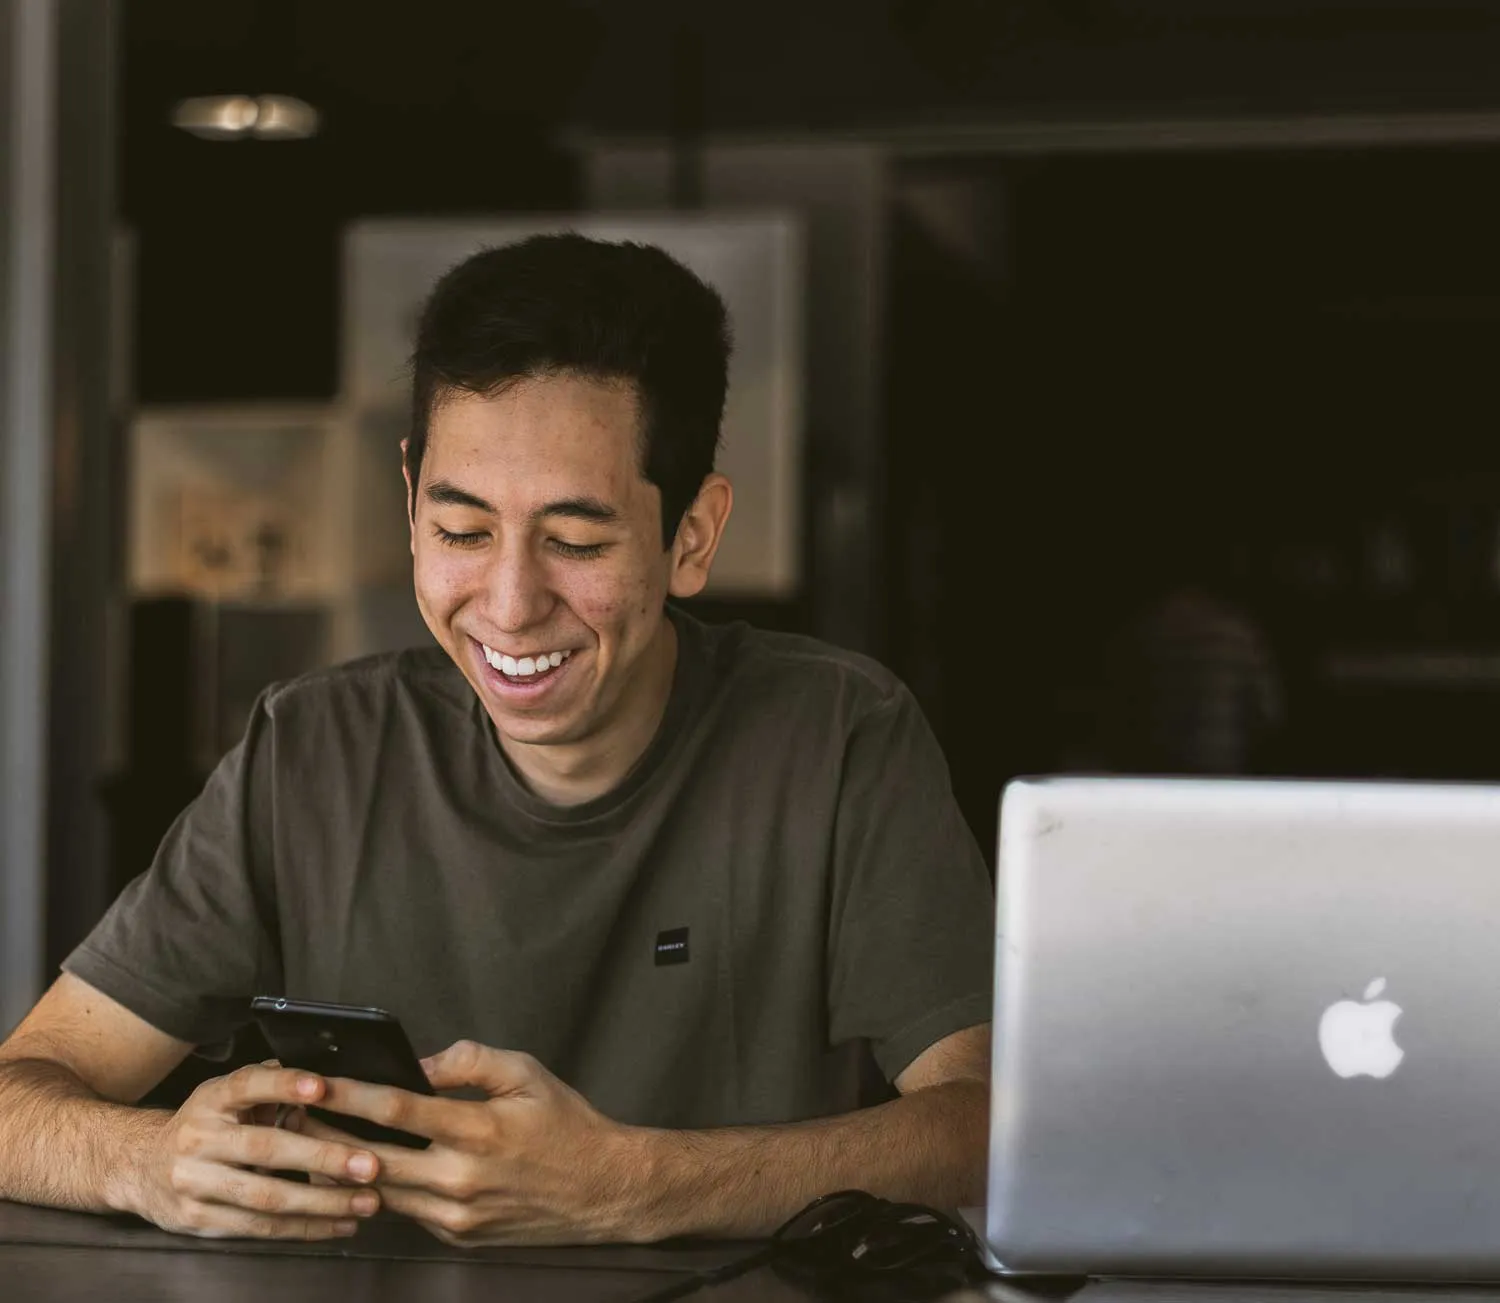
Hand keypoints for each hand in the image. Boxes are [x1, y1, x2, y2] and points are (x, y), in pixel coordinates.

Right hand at [120, 1063, 384, 1239]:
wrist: (138, 1166)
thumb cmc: (204, 1125)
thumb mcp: (226, 1095)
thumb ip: (267, 1084)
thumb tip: (318, 1077)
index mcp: (211, 1099)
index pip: (248, 1085)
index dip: (284, 1085)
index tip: (322, 1087)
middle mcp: (199, 1138)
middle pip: (265, 1150)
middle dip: (323, 1159)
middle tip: (369, 1165)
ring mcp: (194, 1183)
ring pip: (265, 1197)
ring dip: (322, 1203)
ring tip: (366, 1203)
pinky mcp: (197, 1220)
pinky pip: (257, 1228)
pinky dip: (301, 1228)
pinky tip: (336, 1225)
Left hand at [303, 1040, 646, 1245]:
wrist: (603, 1190)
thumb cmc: (566, 1124)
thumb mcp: (527, 1073)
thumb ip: (471, 1061)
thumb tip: (422, 1064)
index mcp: (479, 1130)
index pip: (396, 1109)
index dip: (348, 1095)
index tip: (314, 1083)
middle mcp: (462, 1178)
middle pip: (373, 1157)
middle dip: (327, 1135)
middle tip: (295, 1115)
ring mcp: (457, 1215)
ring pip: (384, 1190)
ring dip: (348, 1168)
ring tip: (318, 1142)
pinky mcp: (458, 1237)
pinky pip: (409, 1211)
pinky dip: (387, 1189)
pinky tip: (371, 1170)